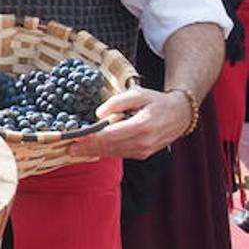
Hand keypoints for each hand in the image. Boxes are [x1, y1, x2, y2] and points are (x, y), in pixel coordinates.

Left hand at [68, 86, 191, 159]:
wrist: (180, 116)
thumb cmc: (156, 102)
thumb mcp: (138, 94)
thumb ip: (117, 102)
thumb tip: (99, 114)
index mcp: (142, 126)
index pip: (111, 135)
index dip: (91, 138)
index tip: (75, 138)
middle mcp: (143, 142)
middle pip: (110, 147)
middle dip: (88, 148)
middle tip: (68, 148)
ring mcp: (143, 150)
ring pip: (113, 153)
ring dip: (93, 153)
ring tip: (74, 151)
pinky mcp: (142, 154)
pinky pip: (119, 154)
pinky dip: (104, 152)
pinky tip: (90, 151)